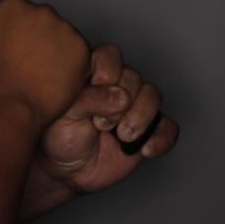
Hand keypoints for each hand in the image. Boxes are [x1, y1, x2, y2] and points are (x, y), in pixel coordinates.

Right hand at [0, 0, 91, 130]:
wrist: (8, 104)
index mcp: (12, 6)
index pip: (19, 8)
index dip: (18, 27)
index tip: (18, 39)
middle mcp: (40, 11)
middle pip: (42, 19)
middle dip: (38, 36)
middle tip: (29, 59)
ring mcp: (63, 28)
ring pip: (62, 35)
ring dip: (55, 49)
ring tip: (40, 72)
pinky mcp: (81, 47)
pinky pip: (78, 52)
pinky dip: (70, 64)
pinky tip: (54, 77)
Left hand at [33, 44, 178, 194]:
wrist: (65, 169)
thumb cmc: (56, 134)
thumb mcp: (64, 114)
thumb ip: (89, 99)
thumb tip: (121, 96)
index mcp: (90, 73)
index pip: (109, 55)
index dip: (108, 72)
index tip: (96, 90)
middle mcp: (114, 85)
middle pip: (134, 77)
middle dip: (121, 103)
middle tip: (101, 124)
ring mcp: (133, 106)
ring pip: (153, 96)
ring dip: (142, 118)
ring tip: (123, 136)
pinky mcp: (148, 130)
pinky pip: (168, 127)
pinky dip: (161, 138)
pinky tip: (145, 150)